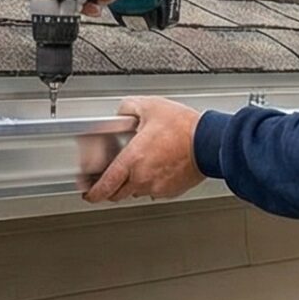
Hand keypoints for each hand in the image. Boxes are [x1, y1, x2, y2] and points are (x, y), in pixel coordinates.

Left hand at [80, 96, 205, 202]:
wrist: (210, 142)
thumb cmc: (184, 127)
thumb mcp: (150, 107)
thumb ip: (127, 109)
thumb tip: (120, 114)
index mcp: (133, 160)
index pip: (105, 186)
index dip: (93, 193)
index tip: (88, 193)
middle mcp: (142, 178)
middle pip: (117, 193)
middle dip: (110, 187)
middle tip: (110, 178)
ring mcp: (157, 187)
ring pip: (135, 192)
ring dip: (131, 183)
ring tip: (138, 166)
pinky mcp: (171, 191)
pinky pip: (153, 190)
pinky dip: (150, 182)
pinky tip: (156, 166)